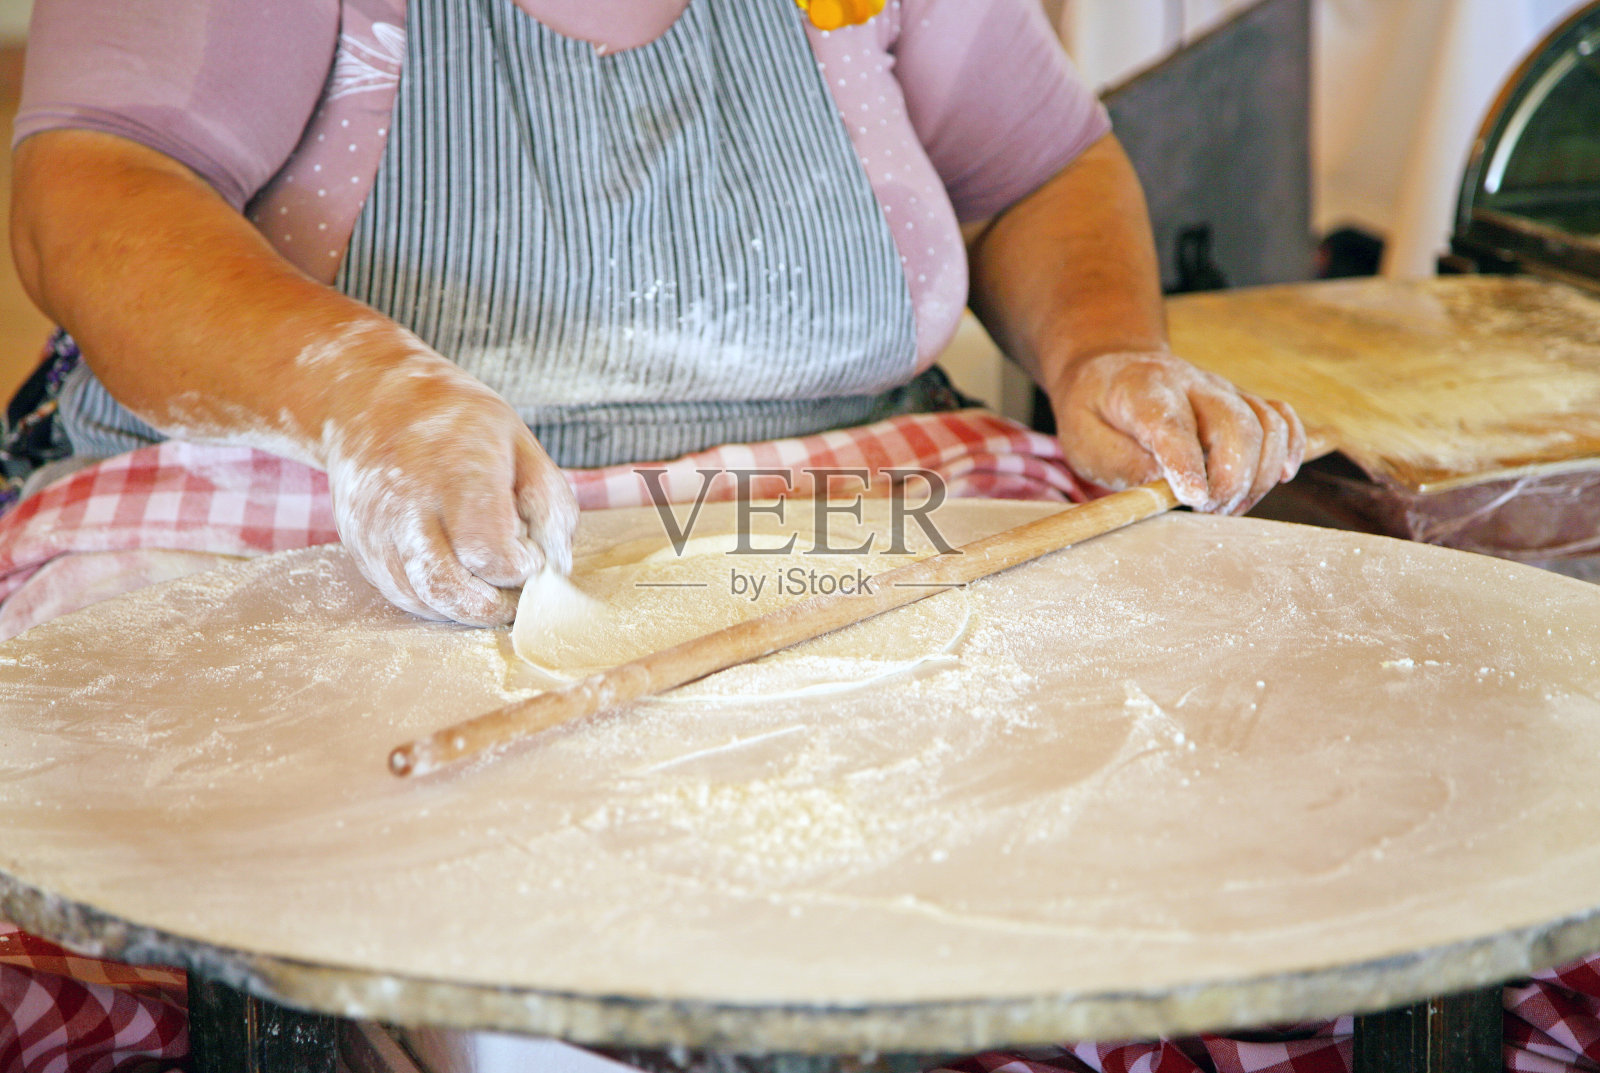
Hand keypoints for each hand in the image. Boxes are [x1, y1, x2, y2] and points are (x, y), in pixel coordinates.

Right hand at [322, 339, 576, 625]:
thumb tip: (557, 565)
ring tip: (490, 585)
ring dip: (466, 609)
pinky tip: (457, 576)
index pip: (489, 551)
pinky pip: (402, 596)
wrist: (366, 401)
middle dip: (495, 605)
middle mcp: (407, 503)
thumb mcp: (520, 442)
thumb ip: (549, 504)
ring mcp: (376, 530)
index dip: (520, 567)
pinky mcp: (360, 548)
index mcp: (456, 470)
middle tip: (518, 592)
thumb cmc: (456, 422)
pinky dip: (437, 600)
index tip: (530, 552)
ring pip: (425, 601)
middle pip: (452, 589)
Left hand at [1046, 349, 1304, 513]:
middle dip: (1231, 479)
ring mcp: (1223, 390)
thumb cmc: (1094, 412)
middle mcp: (1191, 383)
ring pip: (1266, 424)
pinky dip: (1290, 448)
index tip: (1194, 498)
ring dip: (1259, 475)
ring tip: (1229, 507)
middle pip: (1234, 424)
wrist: (1111, 369)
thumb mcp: (1084, 440)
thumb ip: (1121, 462)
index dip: (1187, 462)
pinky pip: (1282, 418)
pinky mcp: (1242, 402)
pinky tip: (1280, 477)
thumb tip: (1164, 491)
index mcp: (1143, 388)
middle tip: (1208, 512)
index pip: (1172, 424)